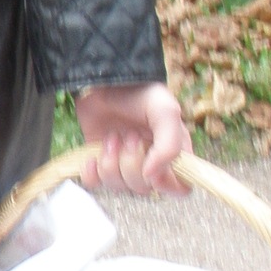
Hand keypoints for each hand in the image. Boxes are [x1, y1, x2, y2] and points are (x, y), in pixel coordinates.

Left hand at [75, 82, 190, 195]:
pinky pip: (95, 184)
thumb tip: (153, 176)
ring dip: (111, 163)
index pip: (179, 187)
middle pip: (144, 189)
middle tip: (128, 136)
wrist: (106, 82)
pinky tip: (92, 156)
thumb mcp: (165, 112)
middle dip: (132, 163)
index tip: (152, 169)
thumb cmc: (141, 94)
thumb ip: (169, 145)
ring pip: (119, 187)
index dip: (166, 184)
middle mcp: (149, 163)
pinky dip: (91, 174)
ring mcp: (123, 165)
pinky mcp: (99, 162)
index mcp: (172, 154)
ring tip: (111, 137)